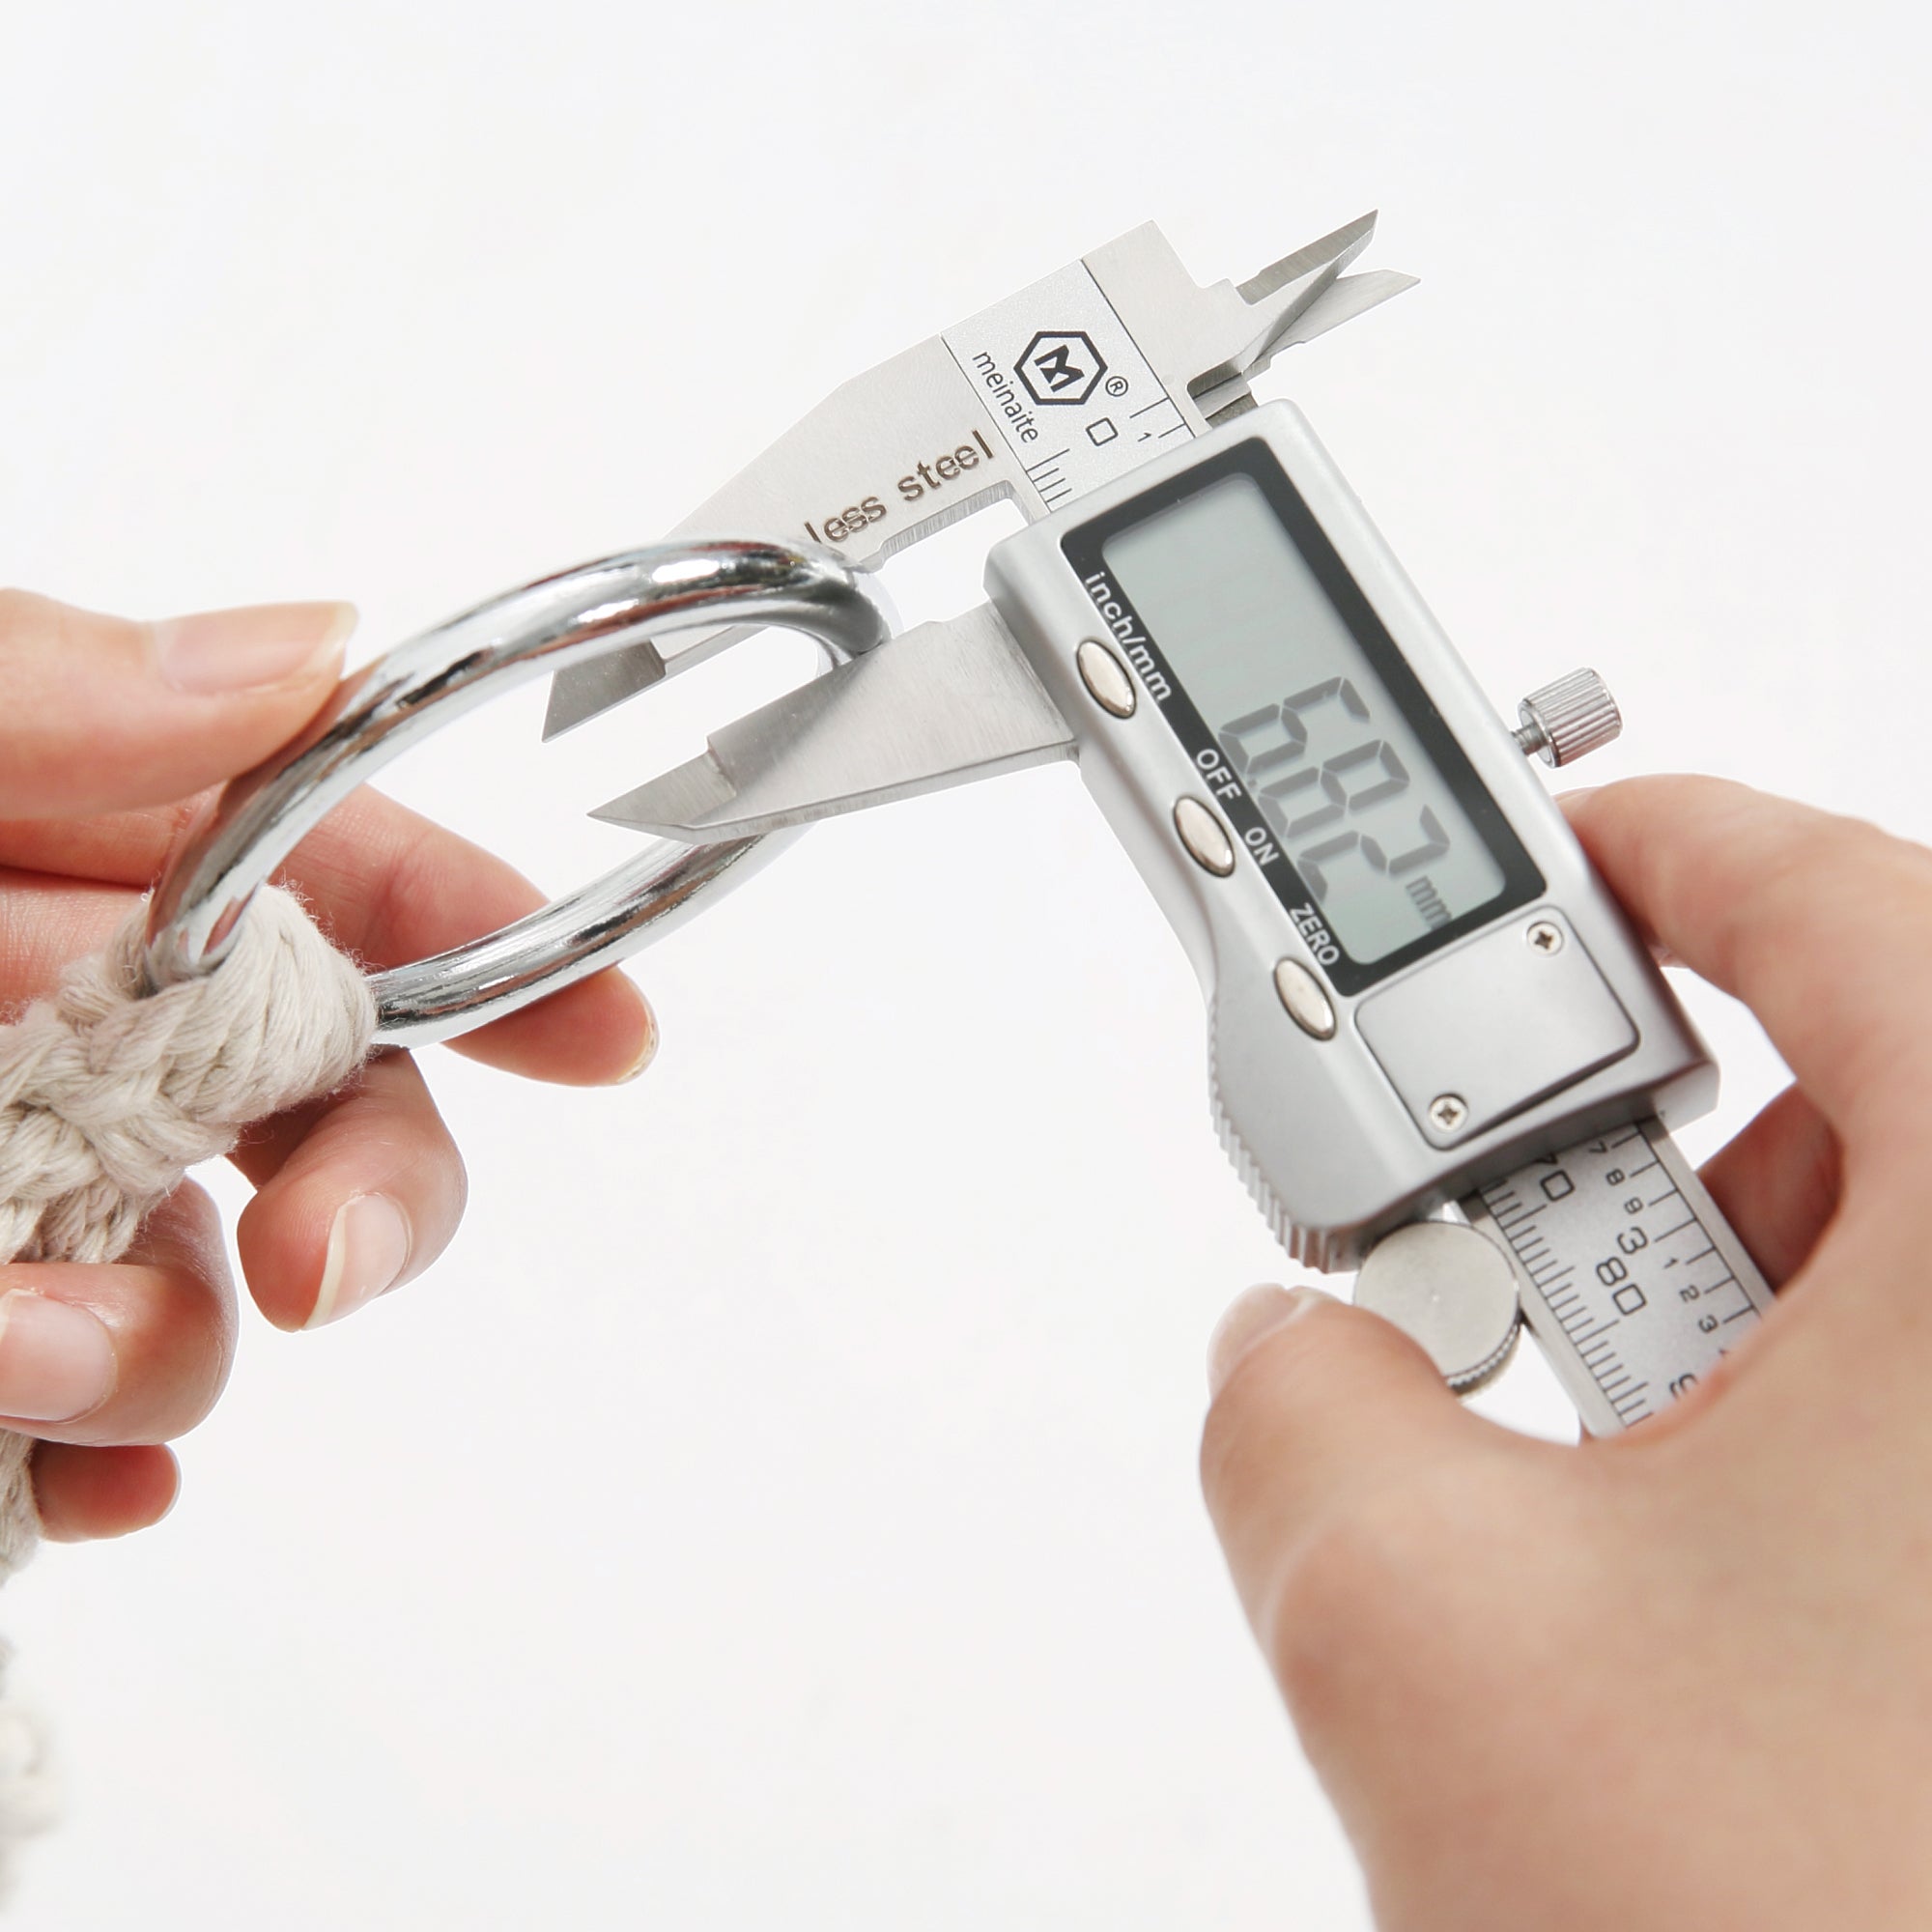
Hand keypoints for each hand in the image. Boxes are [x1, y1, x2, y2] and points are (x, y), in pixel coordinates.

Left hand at [0, 591, 654, 1544]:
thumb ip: (41, 692)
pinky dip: (97, 1469)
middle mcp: (47, 1021)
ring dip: (173, 1349)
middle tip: (328, 1263)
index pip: (329, 877)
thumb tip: (299, 650)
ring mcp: (9, 1185)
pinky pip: (71, 1430)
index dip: (488, 945)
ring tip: (28, 1357)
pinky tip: (63, 1484)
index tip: (608, 1037)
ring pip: (200, 1290)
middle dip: (373, 1189)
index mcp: (52, 849)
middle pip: (315, 1105)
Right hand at [1200, 776, 1931, 1929]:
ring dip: (1710, 1345)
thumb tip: (1292, 1353)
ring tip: (1602, 1492)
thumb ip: (1288, 1406)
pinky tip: (1710, 1597)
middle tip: (1490, 1255)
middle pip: (1862, 1093)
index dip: (1639, 843)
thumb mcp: (1426, 1631)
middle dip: (1629, 1164)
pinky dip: (1802, 1458)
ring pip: (1897, 1281)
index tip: (1528, 860)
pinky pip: (1929, 1426)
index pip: (1831, 888)